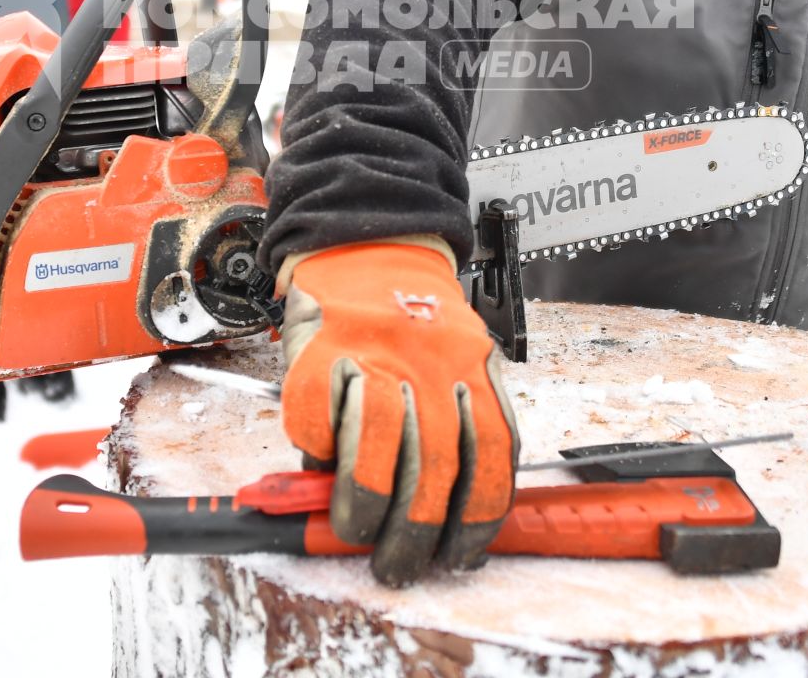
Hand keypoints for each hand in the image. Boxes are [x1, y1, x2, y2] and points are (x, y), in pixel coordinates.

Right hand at [278, 241, 516, 585]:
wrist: (367, 242)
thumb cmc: (413, 318)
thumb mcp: (457, 362)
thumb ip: (458, 429)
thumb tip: (443, 522)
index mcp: (476, 372)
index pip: (491, 460)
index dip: (474, 521)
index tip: (458, 557)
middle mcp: (430, 365)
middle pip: (432, 469)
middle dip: (413, 534)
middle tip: (397, 566)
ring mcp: (373, 357)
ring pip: (374, 453)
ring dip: (363, 508)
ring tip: (355, 532)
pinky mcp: (320, 353)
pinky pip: (316, 423)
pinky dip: (316, 455)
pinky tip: (322, 466)